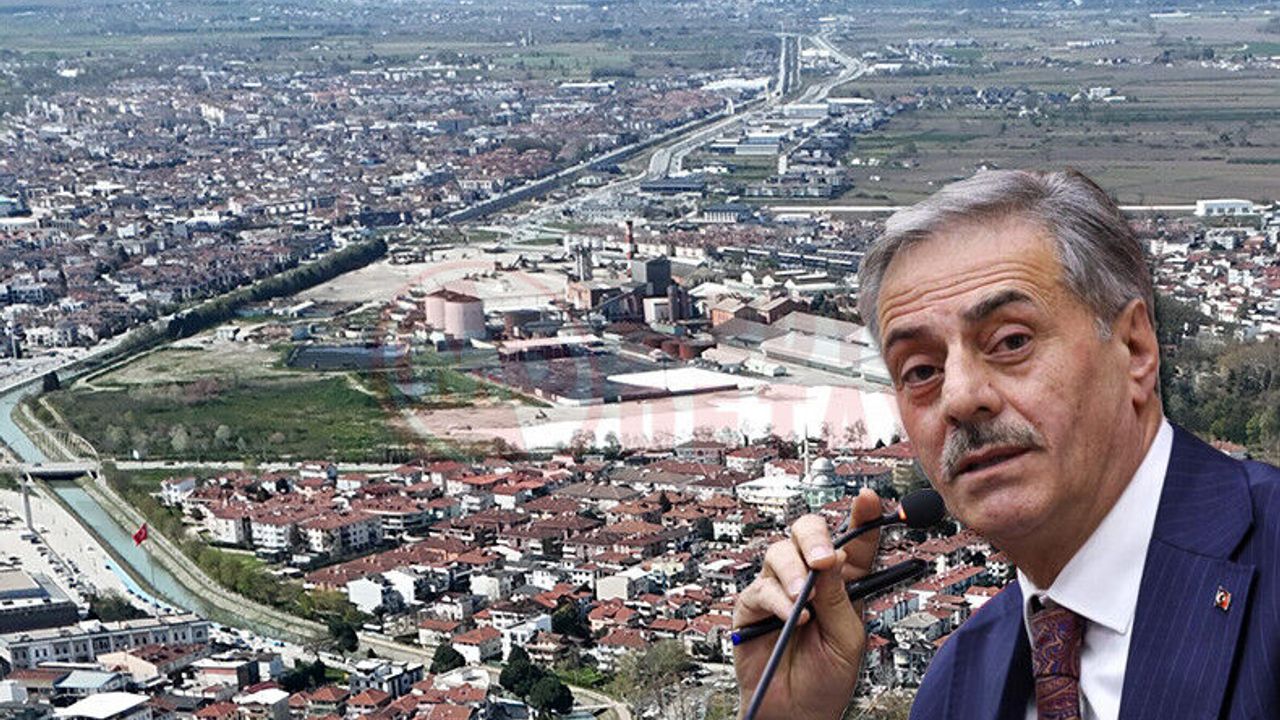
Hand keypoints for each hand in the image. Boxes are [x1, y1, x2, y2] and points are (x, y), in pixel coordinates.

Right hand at [733, 488, 882, 719]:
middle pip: (808, 533)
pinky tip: (794, 617)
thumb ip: (841, 598)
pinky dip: (779, 600)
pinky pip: (761, 588)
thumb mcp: (849, 638)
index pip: (855, 542)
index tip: (869, 499)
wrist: (797, 713)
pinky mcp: (754, 606)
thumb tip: (835, 558)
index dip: (862, 517)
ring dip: (795, 572)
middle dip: (816, 536)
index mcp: (844, 583)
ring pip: (780, 552)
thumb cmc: (827, 678)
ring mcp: (780, 589)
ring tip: (805, 600)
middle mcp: (811, 579)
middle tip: (825, 559)